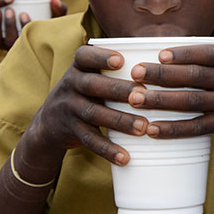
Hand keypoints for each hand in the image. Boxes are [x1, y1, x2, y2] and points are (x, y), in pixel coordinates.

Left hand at [0, 0, 69, 50]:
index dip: (25, 27)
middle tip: (9, 10)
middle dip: (9, 25)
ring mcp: (3, 44)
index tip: (24, 14)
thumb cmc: (45, 24)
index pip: (28, 39)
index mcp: (33, 43)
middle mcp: (17, 48)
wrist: (31, 30)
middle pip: (10, 40)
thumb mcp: (56, 18)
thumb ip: (59, 9)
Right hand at [22, 46, 145, 171]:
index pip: (85, 56)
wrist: (49, 123)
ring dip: (120, 121)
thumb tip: (164, 66)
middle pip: (93, 85)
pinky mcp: (70, 130)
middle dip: (119, 90)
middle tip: (144, 95)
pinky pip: (90, 140)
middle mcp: (71, 84)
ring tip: (143, 127)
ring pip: (94, 113)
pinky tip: (125, 157)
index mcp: (79, 68)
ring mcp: (68, 108)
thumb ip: (117, 71)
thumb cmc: (87, 92)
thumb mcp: (92, 76)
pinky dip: (108, 150)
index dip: (101, 57)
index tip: (120, 61)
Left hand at [127, 44, 213, 156]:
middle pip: (194, 75)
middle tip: (135, 73)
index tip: (159, 54)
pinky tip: (153, 129)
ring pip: (191, 100)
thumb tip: (170, 55)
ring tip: (135, 100)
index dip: (183, 53)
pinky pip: (196, 127)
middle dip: (162, 74)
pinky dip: (173, 128)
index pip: (208, 53)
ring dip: (160, 100)